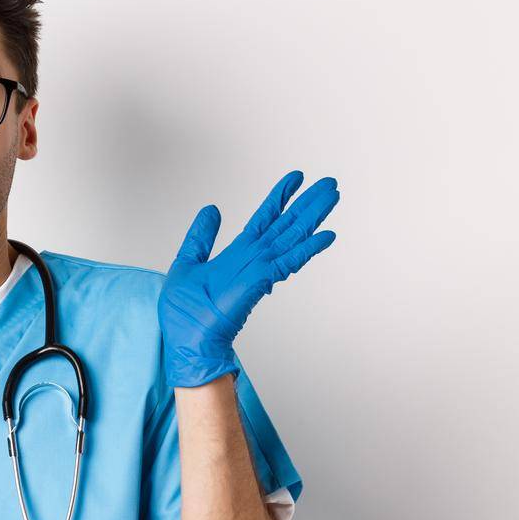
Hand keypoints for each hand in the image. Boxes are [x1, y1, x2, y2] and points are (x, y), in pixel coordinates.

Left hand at [159, 169, 339, 387]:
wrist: (187, 342)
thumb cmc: (186, 314)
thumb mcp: (186, 263)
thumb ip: (200, 237)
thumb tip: (211, 209)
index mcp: (237, 254)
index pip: (263, 219)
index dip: (279, 197)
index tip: (296, 178)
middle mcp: (252, 260)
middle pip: (285, 225)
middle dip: (306, 203)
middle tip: (329, 183)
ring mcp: (258, 271)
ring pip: (290, 237)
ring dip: (312, 216)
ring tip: (332, 195)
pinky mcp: (257, 283)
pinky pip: (286, 263)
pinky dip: (306, 249)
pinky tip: (326, 235)